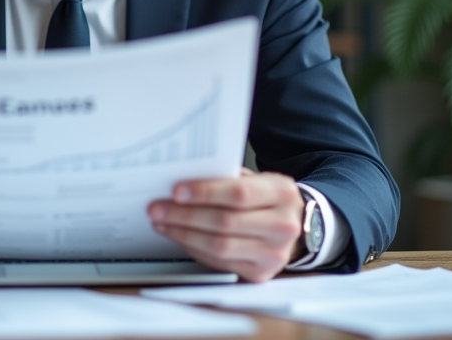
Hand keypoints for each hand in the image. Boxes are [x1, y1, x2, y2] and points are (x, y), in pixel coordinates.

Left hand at [147, 168, 303, 282]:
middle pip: (225, 222)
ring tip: (162, 222)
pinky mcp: (260, 273)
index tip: (176, 191)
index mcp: (282, 194)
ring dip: (184, 234)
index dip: (205, 193)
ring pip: (220, 246)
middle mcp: (283, 226)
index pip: (239, 193)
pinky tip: (178, 236)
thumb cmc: (266, 198)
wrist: (294, 225)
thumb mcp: (256, 179)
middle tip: (157, 208)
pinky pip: (219, 263)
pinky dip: (194, 249)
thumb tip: (183, 181)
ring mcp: (273, 254)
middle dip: (185, 215)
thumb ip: (227, 178)